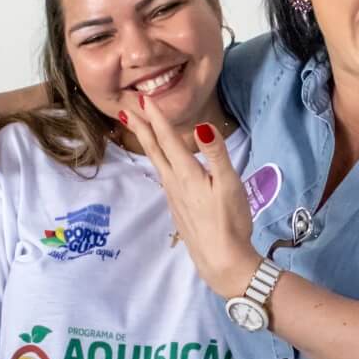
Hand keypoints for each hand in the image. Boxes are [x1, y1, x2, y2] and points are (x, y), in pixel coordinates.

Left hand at [122, 103, 258, 298]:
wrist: (221, 259)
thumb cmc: (230, 221)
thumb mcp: (229, 184)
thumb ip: (216, 154)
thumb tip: (202, 126)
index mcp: (186, 173)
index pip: (168, 139)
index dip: (156, 118)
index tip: (144, 99)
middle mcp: (174, 183)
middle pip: (154, 150)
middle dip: (142, 128)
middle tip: (129, 110)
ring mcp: (173, 197)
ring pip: (157, 163)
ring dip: (148, 144)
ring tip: (141, 130)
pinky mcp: (178, 209)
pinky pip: (165, 177)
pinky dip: (160, 162)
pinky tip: (165, 164)